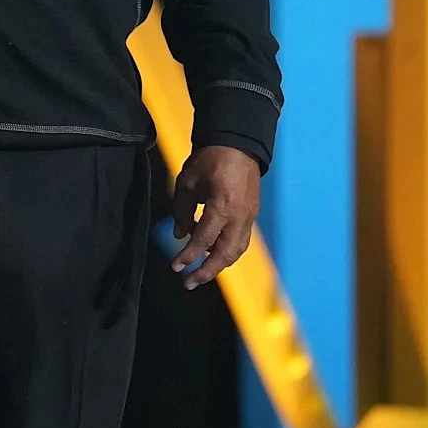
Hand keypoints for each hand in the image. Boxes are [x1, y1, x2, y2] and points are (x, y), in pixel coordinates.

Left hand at [170, 145, 259, 288]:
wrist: (238, 144)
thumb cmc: (210, 160)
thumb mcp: (187, 182)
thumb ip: (181, 211)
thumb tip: (180, 236)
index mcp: (222, 207)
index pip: (203, 240)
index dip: (188, 256)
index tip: (175, 267)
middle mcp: (239, 217)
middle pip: (224, 255)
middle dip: (206, 272)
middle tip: (188, 283)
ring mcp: (249, 217)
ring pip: (236, 251)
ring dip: (218, 266)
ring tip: (200, 274)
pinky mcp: (251, 215)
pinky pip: (240, 241)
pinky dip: (227, 252)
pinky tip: (213, 255)